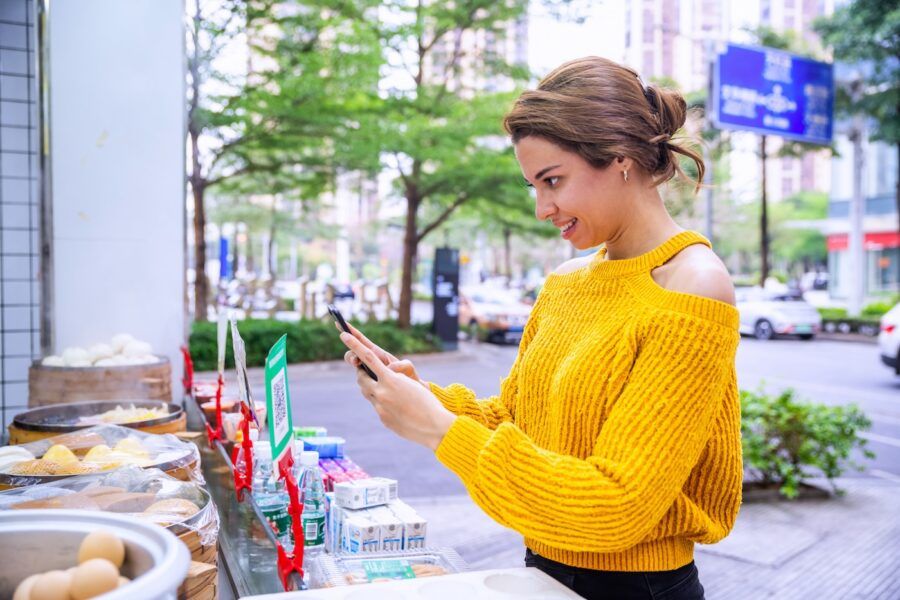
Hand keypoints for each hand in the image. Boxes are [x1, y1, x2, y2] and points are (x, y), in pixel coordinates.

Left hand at [340, 332, 455, 450]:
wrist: (434, 426)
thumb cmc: (427, 400)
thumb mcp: (410, 382)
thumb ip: (393, 378)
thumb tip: (381, 380)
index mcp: (390, 379)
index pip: (368, 358)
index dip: (354, 345)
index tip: (343, 334)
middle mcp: (382, 393)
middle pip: (361, 378)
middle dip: (361, 373)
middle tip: (365, 371)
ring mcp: (380, 407)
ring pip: (367, 393)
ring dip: (370, 387)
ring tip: (381, 386)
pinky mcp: (383, 419)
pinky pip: (377, 406)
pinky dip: (382, 402)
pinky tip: (395, 405)